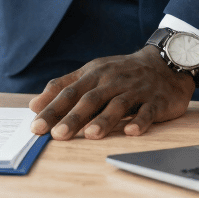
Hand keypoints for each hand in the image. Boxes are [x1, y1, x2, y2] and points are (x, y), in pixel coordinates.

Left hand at [28, 45, 194, 139]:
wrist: (165, 62)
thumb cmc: (122, 72)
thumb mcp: (92, 74)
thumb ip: (64, 87)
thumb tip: (34, 105)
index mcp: (94, 74)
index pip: (68, 92)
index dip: (51, 109)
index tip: (35, 127)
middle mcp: (112, 81)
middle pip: (89, 99)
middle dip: (72, 118)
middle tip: (56, 135)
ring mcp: (134, 90)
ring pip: (117, 105)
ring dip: (104, 120)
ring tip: (90, 135)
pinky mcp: (155, 100)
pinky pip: (147, 111)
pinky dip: (140, 121)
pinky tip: (131, 131)